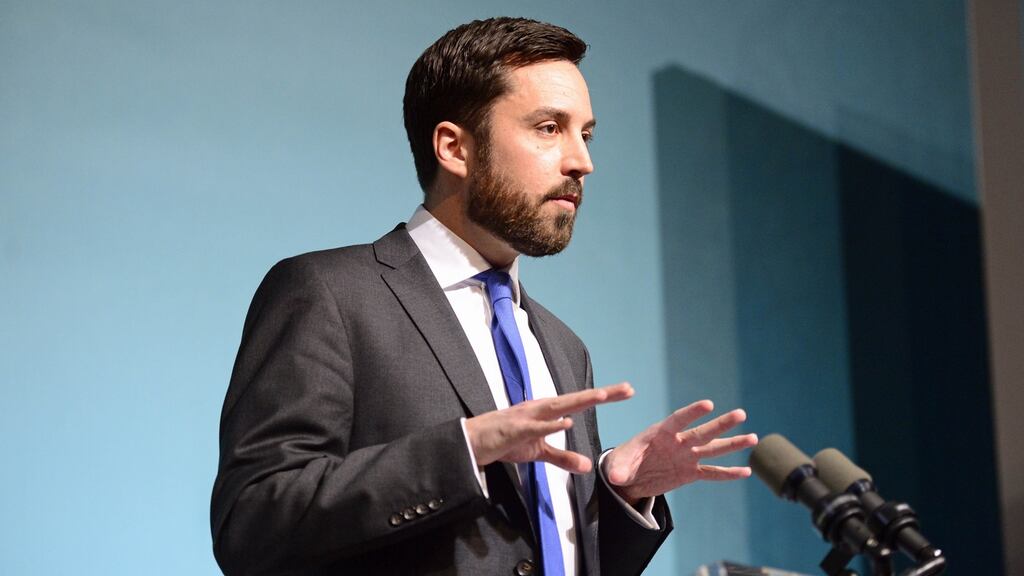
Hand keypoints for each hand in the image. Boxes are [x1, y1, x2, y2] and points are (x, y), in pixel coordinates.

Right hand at [465, 383, 634, 473]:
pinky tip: (565, 422)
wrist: (472, 442)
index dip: (604, 396)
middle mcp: (540, 408)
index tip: (628, 390)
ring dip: (579, 401)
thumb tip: (587, 466)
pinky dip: (550, 425)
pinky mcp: (515, 429)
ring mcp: (527, 417)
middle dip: (602, 394)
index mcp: (547, 412)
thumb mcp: (538, 453)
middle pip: (576, 399)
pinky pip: (535, 427)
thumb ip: (563, 458)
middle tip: (627, 389)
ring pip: (557, 407)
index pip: (580, 402)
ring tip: (601, 395)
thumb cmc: (504, 441)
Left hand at [603, 399, 757, 504]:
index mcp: (660, 433)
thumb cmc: (622, 463)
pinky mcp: (690, 473)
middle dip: (721, 424)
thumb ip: (618, 469)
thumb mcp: (617, 465)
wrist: (629, 478)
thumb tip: (614, 478)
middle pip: (702, 431)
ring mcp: (687, 457)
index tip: (708, 404)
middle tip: (740, 413)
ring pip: (713, 449)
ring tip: (753, 438)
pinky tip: (746, 472)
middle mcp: (678, 442)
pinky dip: (728, 473)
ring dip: (733, 444)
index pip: (678, 420)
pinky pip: (712, 473)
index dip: (692, 413)